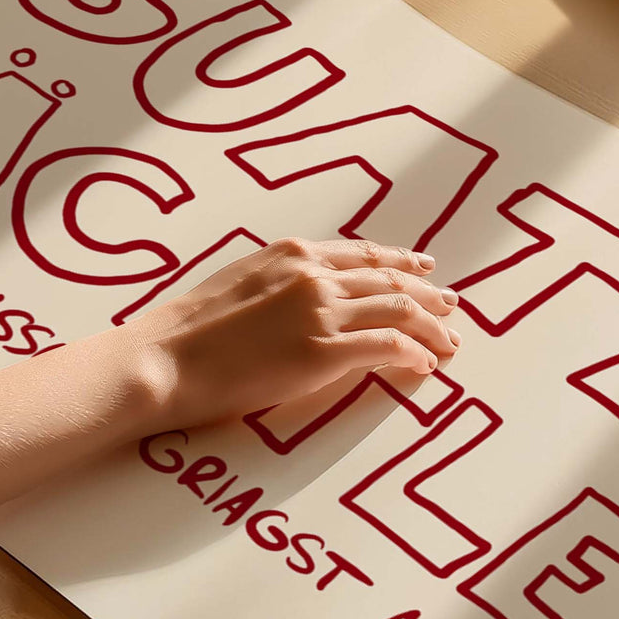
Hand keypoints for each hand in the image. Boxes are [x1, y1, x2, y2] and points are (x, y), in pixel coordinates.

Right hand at [117, 237, 462, 429]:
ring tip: (450, 342)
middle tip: (453, 307)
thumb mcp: (237, 283)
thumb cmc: (186, 331)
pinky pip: (389, 347)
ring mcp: (321, 313)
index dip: (399, 262)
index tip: (424, 270)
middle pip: (390, 279)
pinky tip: (425, 365)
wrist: (164, 359)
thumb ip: (278, 283)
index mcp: (291, 253)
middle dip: (429, 294)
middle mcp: (313, 276)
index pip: (362, 253)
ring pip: (400, 310)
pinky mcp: (324, 353)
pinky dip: (415, 354)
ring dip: (433, 327)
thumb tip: (302, 299)